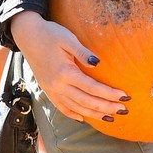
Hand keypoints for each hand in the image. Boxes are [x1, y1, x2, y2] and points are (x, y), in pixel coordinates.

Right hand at [10, 11, 128, 122]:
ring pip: (76, 108)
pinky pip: (61, 107)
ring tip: (110, 117)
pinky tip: (84, 119)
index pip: (92, 88)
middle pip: (86, 102)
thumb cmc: (50, 34)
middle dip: (106, 107)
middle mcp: (57, 85)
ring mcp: (51, 90)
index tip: (124, 96)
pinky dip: (74, 115)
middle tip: (123, 110)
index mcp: (64, 72)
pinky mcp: (47, 90)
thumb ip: (82, 52)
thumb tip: (97, 63)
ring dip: (94, 114)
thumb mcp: (68, 38)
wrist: (28, 35)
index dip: (109, 94)